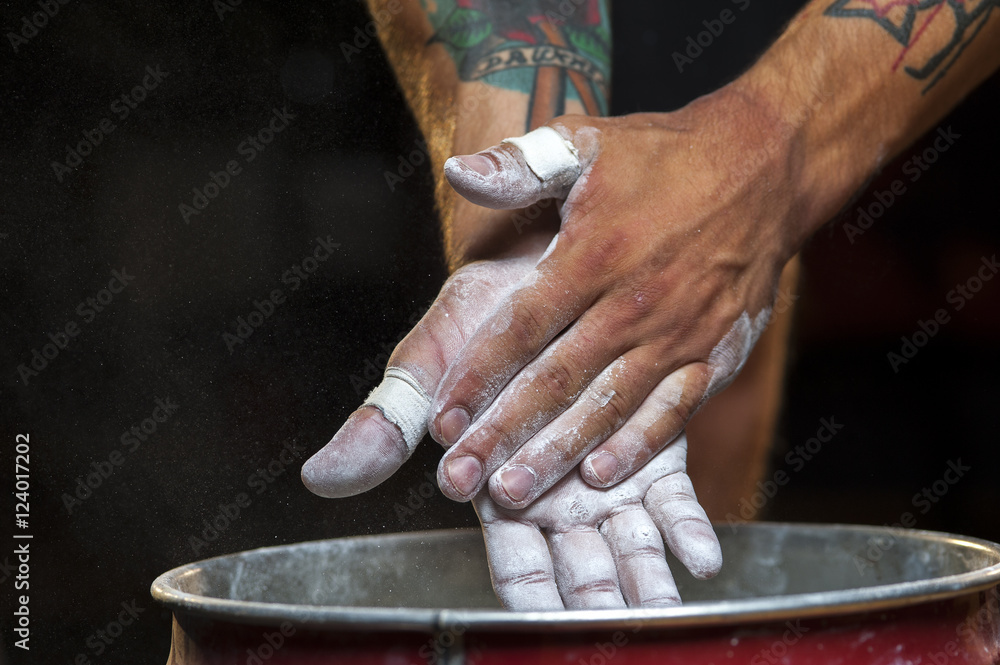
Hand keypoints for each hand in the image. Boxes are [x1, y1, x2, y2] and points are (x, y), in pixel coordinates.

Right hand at [300, 237, 720, 609]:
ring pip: (629, 546)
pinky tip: (705, 558)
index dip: (530, 592)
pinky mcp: (652, 448)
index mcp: (499, 488)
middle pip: (580, 568)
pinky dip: (686, 529)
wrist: (542, 263)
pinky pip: (671, 498)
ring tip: (666, 614)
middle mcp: (557, 495)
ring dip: (647, 583)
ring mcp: (607, 478)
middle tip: (621, 634)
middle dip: (599, 603)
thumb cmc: (477, 320)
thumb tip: (321, 476)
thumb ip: (384, 427)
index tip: (545, 626)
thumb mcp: (426, 370)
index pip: (515, 560)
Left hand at [429, 86, 798, 508]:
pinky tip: (599, 475)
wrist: (763, 168)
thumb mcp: (588, 142)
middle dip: (502, 434)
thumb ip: (520, 162)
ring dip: (557, 453)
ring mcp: (679, 334)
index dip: (477, 377)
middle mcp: (634, 303)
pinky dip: (637, 447)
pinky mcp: (716, 354)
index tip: (441, 418)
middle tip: (459, 478)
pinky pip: (671, 411)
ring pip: (607, 407)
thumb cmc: (666, 157)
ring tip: (513, 493)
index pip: (521, 327)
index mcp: (594, 254)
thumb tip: (456, 171)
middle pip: (555, 381)